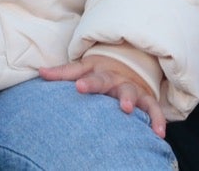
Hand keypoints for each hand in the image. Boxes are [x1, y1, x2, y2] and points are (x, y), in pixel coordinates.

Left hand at [39, 55, 165, 138]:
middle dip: (99, 86)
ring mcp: (130, 88)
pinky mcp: (146, 99)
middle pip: (105, 81)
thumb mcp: (82, 68)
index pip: (84, 74)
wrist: (130, 64)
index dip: (83, 80)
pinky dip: (158, 120)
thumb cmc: (100, 71)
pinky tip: (158, 133)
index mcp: (96, 72)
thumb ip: (62, 73)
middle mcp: (113, 79)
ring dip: (129, 99)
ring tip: (126, 109)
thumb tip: (40, 73)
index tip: (77, 86)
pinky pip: (153, 108)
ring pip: (131, 92)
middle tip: (91, 90)